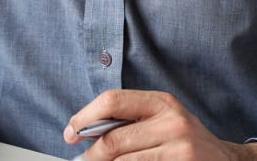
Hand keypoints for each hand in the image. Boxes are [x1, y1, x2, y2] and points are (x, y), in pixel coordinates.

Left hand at [64, 89, 256, 160]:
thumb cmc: (186, 143)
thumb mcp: (163, 122)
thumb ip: (130, 122)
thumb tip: (83, 132)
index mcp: (162, 102)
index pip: (113, 100)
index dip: (84, 117)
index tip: (70, 133)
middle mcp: (172, 121)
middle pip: (113, 140)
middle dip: (90, 155)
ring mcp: (179, 147)